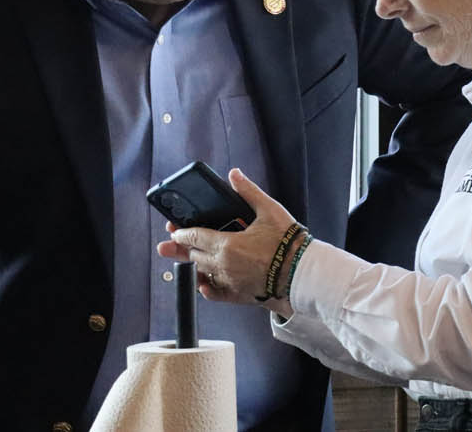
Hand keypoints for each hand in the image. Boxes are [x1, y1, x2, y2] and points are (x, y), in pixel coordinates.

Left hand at [156, 168, 297, 314]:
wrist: (304, 273)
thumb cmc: (289, 243)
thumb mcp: (269, 210)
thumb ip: (248, 192)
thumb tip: (234, 175)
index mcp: (227, 245)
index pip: (195, 237)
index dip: (181, 233)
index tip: (173, 231)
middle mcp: (224, 265)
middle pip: (194, 256)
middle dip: (181, 249)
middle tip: (167, 246)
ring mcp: (231, 282)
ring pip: (203, 274)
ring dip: (192, 266)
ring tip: (183, 261)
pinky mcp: (240, 296)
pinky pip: (216, 294)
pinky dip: (207, 289)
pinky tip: (203, 284)